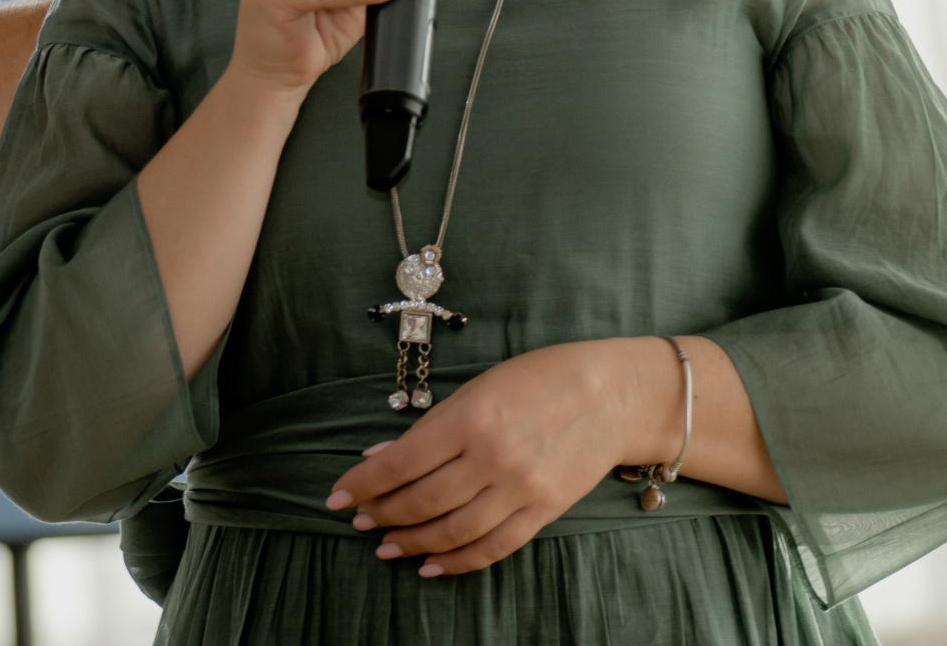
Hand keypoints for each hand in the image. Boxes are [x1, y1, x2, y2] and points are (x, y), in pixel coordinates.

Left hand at [324, 339, 659, 576]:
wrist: (611, 395)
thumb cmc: (536, 380)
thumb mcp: (476, 389)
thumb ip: (430, 429)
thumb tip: (379, 458)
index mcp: (470, 419)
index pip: (401, 463)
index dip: (363, 484)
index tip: (336, 497)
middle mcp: (493, 458)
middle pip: (423, 501)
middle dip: (382, 515)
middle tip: (359, 522)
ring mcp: (522, 489)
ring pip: (454, 531)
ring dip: (413, 543)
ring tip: (386, 547)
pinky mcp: (545, 511)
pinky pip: (494, 547)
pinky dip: (458, 561)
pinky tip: (430, 566)